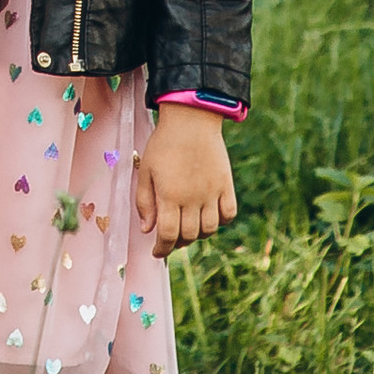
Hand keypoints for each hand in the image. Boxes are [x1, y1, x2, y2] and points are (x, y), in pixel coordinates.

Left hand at [133, 102, 237, 250]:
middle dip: (177, 242)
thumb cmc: (163, 144)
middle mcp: (193, 198)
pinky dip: (220, 221)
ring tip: (188, 227)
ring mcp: (212, 193)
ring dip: (197, 234)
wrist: (191, 120)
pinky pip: (228, 214)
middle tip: (170, 239)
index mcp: (170, 195)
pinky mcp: (226, 185)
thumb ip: (144, 202)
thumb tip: (147, 230)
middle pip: (188, 235)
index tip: (157, 252)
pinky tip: (209, 216)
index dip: (162, 248)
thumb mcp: (146, 170)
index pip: (168, 235)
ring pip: (209, 229)